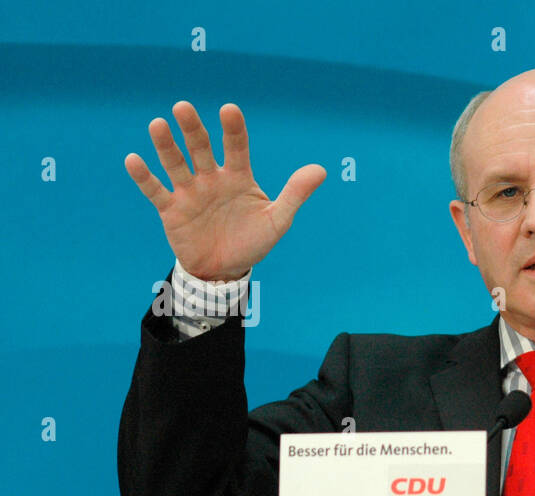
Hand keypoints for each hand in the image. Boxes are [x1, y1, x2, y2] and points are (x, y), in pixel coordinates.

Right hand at [124, 102, 325, 281]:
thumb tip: (321, 170)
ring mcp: (190, 192)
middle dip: (192, 128)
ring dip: (166, 146)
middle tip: (183, 107)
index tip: (229, 109)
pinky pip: (155, 190)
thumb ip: (295, 194)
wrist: (226, 269)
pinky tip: (133, 160)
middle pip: (200, 148)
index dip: (233, 129)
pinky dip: (144, 177)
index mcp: (238, 177)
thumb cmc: (253, 241)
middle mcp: (211, 178)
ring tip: (157, 125)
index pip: (236, 147)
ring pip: (176, 163)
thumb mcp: (277, 220)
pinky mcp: (172, 209)